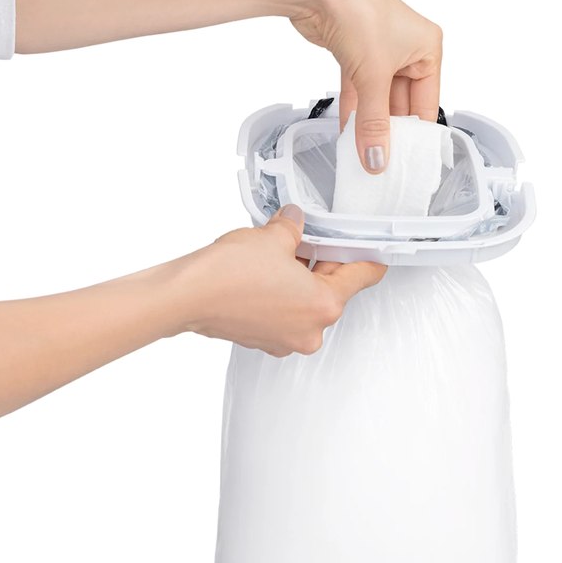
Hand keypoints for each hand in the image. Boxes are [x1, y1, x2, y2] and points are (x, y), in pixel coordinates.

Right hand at [169, 205, 385, 356]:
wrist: (185, 297)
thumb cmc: (228, 275)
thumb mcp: (272, 237)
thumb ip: (293, 228)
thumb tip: (295, 222)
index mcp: (324, 306)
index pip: (362, 277)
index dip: (368, 257)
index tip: (376, 251)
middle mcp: (310, 331)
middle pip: (332, 291)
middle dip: (323, 263)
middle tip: (312, 238)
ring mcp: (285, 340)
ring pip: (305, 303)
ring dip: (299, 279)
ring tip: (280, 253)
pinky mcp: (263, 340)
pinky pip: (284, 313)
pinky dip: (280, 294)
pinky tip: (264, 272)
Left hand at [289, 0, 442, 174]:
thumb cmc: (357, 9)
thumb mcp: (373, 76)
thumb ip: (373, 123)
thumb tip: (377, 158)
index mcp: (427, 47)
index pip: (427, 102)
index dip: (417, 133)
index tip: (407, 161)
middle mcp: (407, 49)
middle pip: (402, 103)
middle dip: (390, 131)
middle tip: (383, 162)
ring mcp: (379, 52)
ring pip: (378, 99)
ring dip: (369, 125)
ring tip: (365, 155)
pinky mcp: (355, 55)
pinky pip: (360, 92)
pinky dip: (354, 112)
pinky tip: (349, 135)